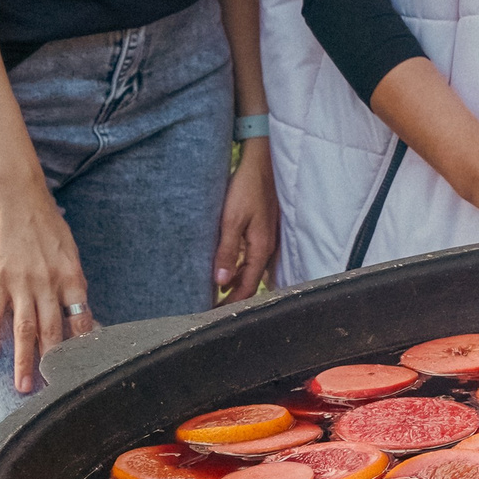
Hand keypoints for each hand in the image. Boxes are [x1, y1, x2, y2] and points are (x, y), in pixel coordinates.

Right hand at [0, 175, 93, 393]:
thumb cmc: (44, 219)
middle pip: (54, 332)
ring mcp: (22, 283)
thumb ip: (71, 279)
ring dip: (24, 361)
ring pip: (25, 331)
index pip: (82, 318)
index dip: (82, 344)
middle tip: (53, 391)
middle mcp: (50, 284)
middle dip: (54, 363)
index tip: (84, 367)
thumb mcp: (68, 249)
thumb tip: (76, 305)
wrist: (16, 193)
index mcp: (73, 276)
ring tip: (23, 387)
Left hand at [213, 140, 280, 301]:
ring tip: (216, 291)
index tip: (213, 313)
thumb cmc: (246, 189)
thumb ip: (227, 251)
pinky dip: (239, 268)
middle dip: (234, 297)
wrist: (261, 165)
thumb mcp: (232, 220)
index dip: (232, 303)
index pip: (248, 287)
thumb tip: (221, 281)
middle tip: (212, 306)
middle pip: (251, 282)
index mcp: (261, 248)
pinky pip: (252, 258)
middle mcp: (267, 247)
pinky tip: (226, 267)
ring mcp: (266, 239)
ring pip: (251, 271)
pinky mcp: (262, 231)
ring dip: (236, 283)